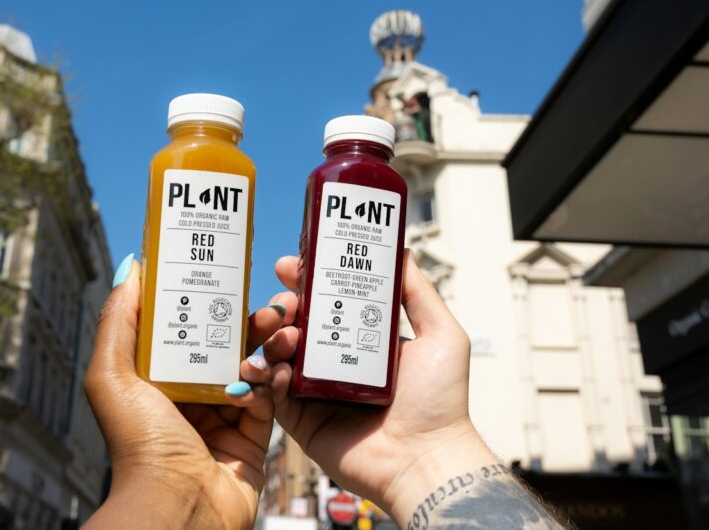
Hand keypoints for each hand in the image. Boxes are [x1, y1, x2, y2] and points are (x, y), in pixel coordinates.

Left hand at [83, 258, 283, 528]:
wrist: (179, 507)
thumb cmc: (139, 446)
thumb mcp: (113, 376)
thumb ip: (119, 321)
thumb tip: (131, 268)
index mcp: (153, 380)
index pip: (183, 329)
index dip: (204, 299)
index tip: (227, 273)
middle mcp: (186, 396)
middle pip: (223, 345)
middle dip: (248, 320)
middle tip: (271, 303)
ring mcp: (220, 417)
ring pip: (251, 367)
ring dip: (268, 345)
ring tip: (281, 328)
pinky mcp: (251, 438)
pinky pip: (268, 399)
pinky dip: (271, 382)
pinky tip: (271, 372)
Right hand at [263, 251, 496, 519]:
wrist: (426, 458)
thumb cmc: (440, 401)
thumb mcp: (440, 334)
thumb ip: (417, 292)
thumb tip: (400, 250)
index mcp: (362, 341)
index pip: (324, 302)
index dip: (304, 281)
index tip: (290, 264)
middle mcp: (334, 363)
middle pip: (294, 323)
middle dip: (281, 306)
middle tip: (284, 303)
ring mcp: (314, 391)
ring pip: (276, 353)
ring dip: (271, 336)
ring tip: (285, 334)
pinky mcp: (300, 421)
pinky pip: (272, 393)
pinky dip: (269, 375)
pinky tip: (280, 369)